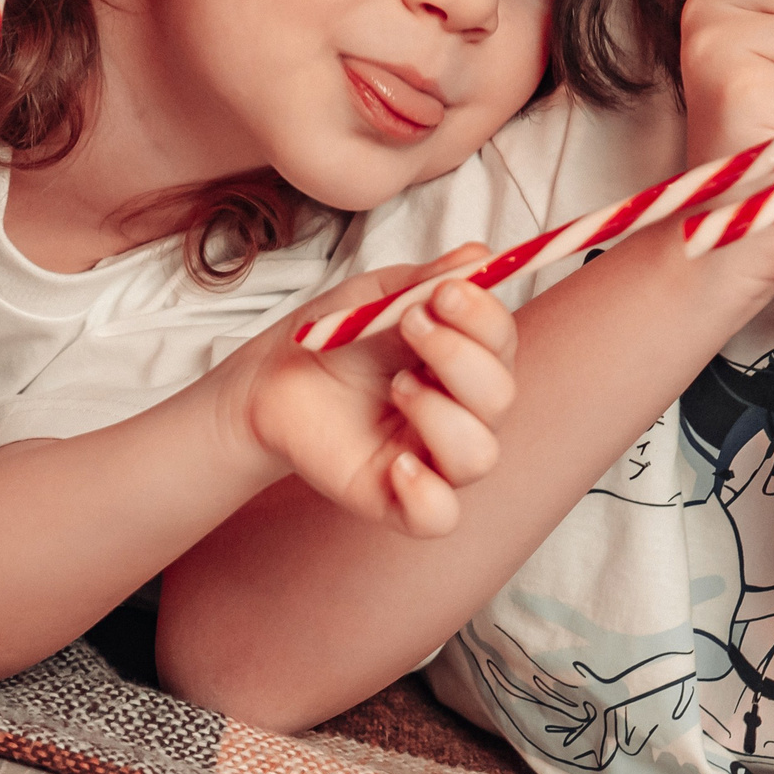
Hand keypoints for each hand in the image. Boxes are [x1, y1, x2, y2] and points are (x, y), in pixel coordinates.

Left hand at [222, 247, 517, 538]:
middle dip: (459, 356)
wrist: (270, 379)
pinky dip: (427, 492)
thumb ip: (427, 280)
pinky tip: (396, 464)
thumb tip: (479, 257)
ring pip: (479, 456)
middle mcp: (460, 411)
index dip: (484, 318)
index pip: (503, 343)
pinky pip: (439, 516)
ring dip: (441, 414)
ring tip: (396, 386)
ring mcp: (431, 457)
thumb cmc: (332, 338)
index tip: (443, 293)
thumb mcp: (376, 296)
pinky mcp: (397, 499)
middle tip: (409, 325)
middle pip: (500, 398)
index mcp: (463, 357)